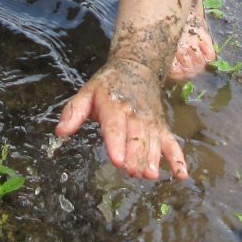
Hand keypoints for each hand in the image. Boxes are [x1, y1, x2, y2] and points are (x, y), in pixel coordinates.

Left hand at [55, 58, 187, 181]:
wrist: (137, 66)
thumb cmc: (108, 84)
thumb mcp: (87, 93)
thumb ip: (73, 113)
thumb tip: (60, 132)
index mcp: (114, 107)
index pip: (115, 128)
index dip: (116, 144)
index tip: (117, 161)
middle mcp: (135, 115)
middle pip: (136, 138)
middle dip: (134, 156)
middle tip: (132, 173)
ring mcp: (151, 122)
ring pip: (153, 142)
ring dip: (152, 159)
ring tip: (149, 175)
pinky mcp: (161, 127)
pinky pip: (171, 144)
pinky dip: (178, 159)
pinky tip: (181, 175)